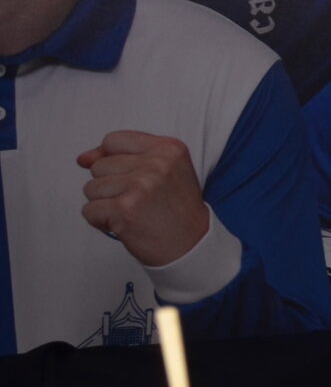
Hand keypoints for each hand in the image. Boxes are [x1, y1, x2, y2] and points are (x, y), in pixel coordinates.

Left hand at [78, 131, 211, 266]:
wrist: (193, 246)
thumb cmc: (176, 211)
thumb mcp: (164, 172)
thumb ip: (123, 158)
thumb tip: (82, 158)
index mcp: (168, 148)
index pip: (114, 140)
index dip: (110, 160)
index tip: (125, 178)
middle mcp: (157, 163)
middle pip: (100, 166)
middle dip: (110, 187)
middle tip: (139, 201)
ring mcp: (141, 184)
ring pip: (91, 188)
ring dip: (105, 205)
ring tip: (132, 213)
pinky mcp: (125, 208)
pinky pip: (89, 210)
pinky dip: (101, 222)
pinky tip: (124, 225)